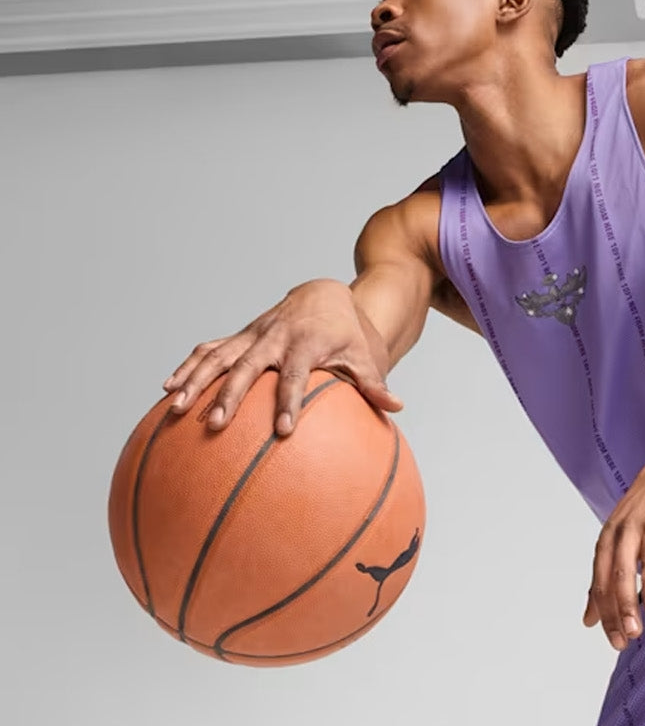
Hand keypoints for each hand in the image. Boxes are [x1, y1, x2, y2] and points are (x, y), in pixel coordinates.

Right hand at [160, 277, 402, 435]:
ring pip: (217, 356)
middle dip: (229, 396)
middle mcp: (272, 336)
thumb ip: (375, 383)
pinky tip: (168, 390)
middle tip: (216, 426)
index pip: (294, 377)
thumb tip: (395, 406)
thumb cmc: (347, 333)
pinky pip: (208, 350)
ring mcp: (251, 335)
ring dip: (195, 380)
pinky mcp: (239, 336)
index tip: (282, 430)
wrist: (324, 295)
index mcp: (304, 343)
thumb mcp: (364, 355)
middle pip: (246, 368)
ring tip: (175, 407)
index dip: (287, 402)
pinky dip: (188, 367)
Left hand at [584, 471, 644, 649]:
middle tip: (631, 633)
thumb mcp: (610, 549)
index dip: (607, 614)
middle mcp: (625, 536)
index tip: (616, 640)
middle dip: (626, 606)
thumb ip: (600, 586)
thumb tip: (588, 622)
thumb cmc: (632, 524)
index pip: (601, 584)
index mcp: (606, 545)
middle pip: (621, 575)